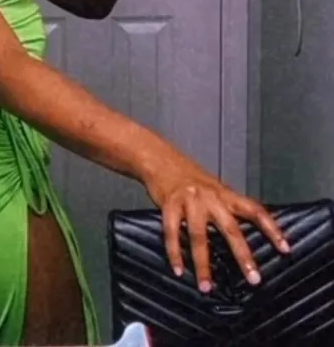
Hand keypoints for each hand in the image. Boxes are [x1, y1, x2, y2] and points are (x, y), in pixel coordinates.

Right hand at [144, 160, 289, 292]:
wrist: (161, 159)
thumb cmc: (189, 177)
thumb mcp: (213, 188)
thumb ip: (226, 207)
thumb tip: (241, 235)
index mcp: (225, 194)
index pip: (254, 210)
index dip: (271, 228)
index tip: (285, 248)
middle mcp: (210, 197)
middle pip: (230, 228)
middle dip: (242, 256)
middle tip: (253, 278)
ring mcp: (190, 200)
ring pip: (198, 236)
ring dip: (202, 265)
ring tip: (206, 287)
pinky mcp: (170, 204)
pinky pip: (172, 233)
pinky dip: (175, 253)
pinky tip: (179, 270)